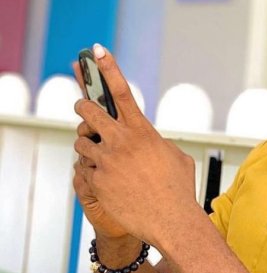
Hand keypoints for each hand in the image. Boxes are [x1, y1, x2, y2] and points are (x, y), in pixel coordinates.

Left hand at [73, 45, 198, 247]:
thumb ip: (159, 143)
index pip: (122, 91)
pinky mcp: (97, 180)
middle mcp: (122, 142)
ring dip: (88, 145)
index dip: (108, 68)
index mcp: (143, 132)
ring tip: (103, 158)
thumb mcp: (177, 158)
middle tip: (85, 111)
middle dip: (83, 108)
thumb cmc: (179, 192)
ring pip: (82, 141)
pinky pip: (85, 167)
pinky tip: (109, 183)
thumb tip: (151, 141)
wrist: (172, 221)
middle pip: (89, 111)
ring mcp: (107, 160)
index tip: (96, 50)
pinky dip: (93, 172)